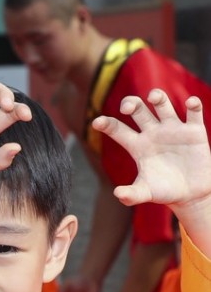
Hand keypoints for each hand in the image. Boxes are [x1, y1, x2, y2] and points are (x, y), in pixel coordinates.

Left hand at [93, 90, 210, 211]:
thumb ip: (131, 194)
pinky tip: (190, 103)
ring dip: (157, 97)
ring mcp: (173, 130)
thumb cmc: (164, 192)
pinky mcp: (194, 131)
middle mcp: (152, 134)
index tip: (97, 122)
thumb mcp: (146, 193)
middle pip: (138, 110)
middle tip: (126, 108)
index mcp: (137, 146)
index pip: (118, 130)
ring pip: (162, 105)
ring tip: (153, 96)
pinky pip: (193, 113)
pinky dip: (193, 105)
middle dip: (130, 103)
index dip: (107, 124)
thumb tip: (118, 194)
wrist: (190, 194)